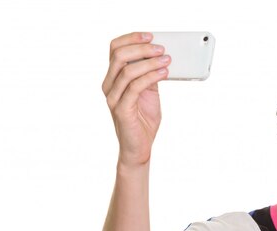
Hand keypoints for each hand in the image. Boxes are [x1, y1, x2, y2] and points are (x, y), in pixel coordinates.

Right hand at [102, 32, 170, 165]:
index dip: (132, 38)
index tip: (151, 36)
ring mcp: (113, 98)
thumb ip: (149, 74)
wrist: (139, 147)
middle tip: (161, 49)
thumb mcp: (149, 91)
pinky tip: (163, 73)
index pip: (115, 49)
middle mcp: (109, 86)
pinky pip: (135, 87)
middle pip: (119, 56)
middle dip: (142, 48)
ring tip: (166, 60)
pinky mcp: (122, 110)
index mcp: (113, 78)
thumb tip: (160, 55)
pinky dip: (151, 77)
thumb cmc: (143, 120)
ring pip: (127, 71)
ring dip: (150, 62)